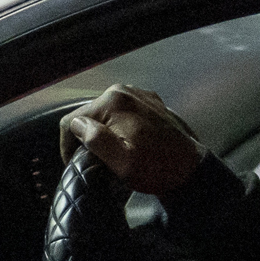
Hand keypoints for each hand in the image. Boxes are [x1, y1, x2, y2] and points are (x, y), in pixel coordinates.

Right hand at [61, 84, 206, 195]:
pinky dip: (118, 126)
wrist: (192, 169)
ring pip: (104, 113)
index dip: (67, 144)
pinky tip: (127, 144)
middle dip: (86, 137)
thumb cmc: (158, 169)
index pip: (72, 120)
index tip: (74, 163)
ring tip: (111, 155)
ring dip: (103, 132)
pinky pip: (122, 112)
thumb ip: (96, 140)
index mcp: (113, 102)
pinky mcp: (149, 102)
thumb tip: (78, 125)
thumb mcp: (123, 163)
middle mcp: (124, 91)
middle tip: (95, 161)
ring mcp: (138, 95)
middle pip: (88, 114)